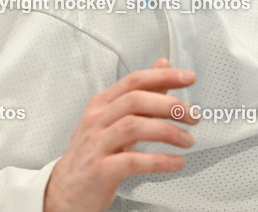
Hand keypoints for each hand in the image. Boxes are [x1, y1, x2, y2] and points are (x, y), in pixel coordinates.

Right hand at [43, 58, 198, 211]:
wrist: (65, 191)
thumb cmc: (93, 154)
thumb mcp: (114, 120)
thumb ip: (141, 94)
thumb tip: (163, 66)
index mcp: (102, 104)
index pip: (134, 81)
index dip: (163, 76)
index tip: (187, 77)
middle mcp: (97, 120)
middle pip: (135, 100)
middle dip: (170, 106)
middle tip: (193, 116)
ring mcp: (96, 144)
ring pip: (134, 127)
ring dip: (168, 132)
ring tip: (187, 140)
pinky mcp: (100, 170)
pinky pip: (133, 161)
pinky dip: (159, 161)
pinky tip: (175, 162)